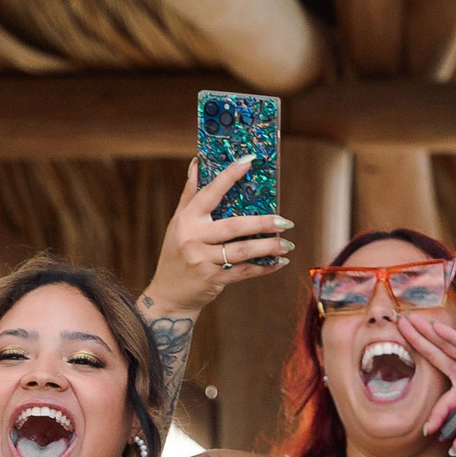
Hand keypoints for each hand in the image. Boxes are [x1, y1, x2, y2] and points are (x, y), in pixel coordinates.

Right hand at [144, 156, 294, 316]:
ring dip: (268, 247)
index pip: (210, 192)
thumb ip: (190, 195)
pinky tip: (279, 262)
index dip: (229, 176)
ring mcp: (202, 259)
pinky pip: (244, 272)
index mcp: (187, 219)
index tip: (249, 162)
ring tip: (287, 244)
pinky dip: (264, 267)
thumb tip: (197, 163)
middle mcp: (193, 237)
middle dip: (262, 223)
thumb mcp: (178, 223)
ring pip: (242, 250)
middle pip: (234, 226)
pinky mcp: (212, 279)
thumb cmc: (176, 254)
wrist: (169, 294)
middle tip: (284, 221)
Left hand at [403, 318, 455, 453]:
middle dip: (415, 344)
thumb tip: (453, 450)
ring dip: (425, 334)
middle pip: (435, 358)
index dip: (435, 417)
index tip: (428, 431)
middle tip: (396, 330)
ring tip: (406, 322)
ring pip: (444, 346)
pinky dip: (449, 336)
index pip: (442, 404)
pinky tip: (433, 328)